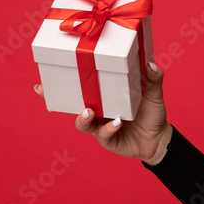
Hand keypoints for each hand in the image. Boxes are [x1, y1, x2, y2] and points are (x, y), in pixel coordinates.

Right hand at [35, 62, 172, 165]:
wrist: (160, 138)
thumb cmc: (152, 112)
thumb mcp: (153, 92)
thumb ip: (153, 78)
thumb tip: (150, 63)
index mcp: (102, 96)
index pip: (79, 89)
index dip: (60, 84)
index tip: (42, 79)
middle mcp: (97, 111)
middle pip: (71, 105)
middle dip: (57, 98)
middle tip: (46, 90)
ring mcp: (101, 126)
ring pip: (82, 123)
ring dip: (82, 117)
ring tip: (88, 111)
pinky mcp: (109, 140)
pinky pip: (103, 135)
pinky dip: (108, 128)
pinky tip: (117, 122)